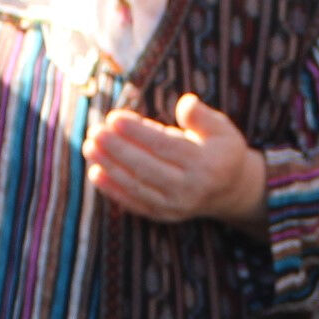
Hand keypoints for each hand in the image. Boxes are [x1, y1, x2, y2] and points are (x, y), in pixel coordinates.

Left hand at [86, 90, 265, 223]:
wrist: (229, 190)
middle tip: (95, 131)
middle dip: (117, 149)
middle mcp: (190, 188)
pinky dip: (113, 190)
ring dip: (109, 167)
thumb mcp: (222, 128)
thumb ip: (202, 116)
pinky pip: (134, 204)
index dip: (137, 132)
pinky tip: (95, 173)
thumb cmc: (220, 151)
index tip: (113, 117)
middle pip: (147, 167)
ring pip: (137, 187)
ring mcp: (175, 206)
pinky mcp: (163, 215)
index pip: (165, 146)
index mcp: (207, 164)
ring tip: (89, 147)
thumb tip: (186, 103)